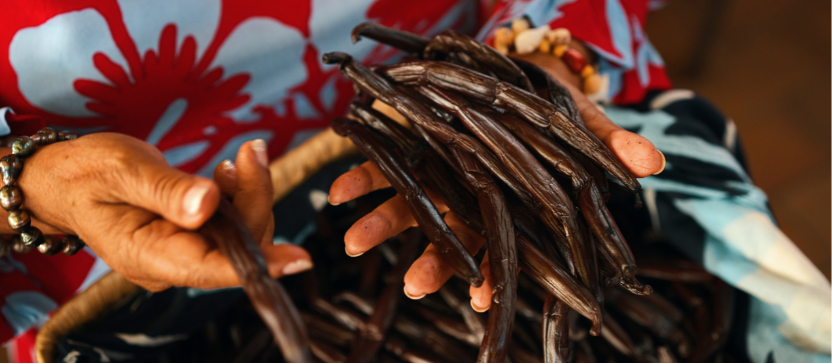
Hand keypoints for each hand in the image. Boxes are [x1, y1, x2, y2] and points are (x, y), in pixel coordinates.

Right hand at [12, 134, 310, 290]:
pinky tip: (229, 171)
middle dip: (254, 197)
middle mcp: (171, 262)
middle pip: (236, 244)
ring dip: (249, 193)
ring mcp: (184, 251)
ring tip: (240, 156)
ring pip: (241, 232)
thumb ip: (166, 189)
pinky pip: (231, 223)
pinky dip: (239, 194)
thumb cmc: (86, 173)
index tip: (298, 258)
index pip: (211, 268)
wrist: (66, 180)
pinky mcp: (193, 236)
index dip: (257, 264)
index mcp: (148, 255)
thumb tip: (208, 205)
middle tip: (250, 151)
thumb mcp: (121, 170)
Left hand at [328, 53, 664, 310]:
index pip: (503, 244)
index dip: (493, 271)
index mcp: (509, 199)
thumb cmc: (550, 109)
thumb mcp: (579, 124)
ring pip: (410, 206)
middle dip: (431, 262)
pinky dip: (359, 178)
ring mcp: (438, 171)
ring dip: (380, 225)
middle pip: (450, 235)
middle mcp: (469, 193)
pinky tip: (336, 193)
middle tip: (411, 284)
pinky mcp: (413, 145)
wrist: (513, 77)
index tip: (481, 298)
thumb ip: (609, 144)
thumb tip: (652, 164)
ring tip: (352, 240)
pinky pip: (384, 165)